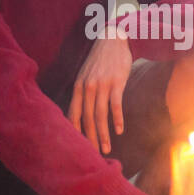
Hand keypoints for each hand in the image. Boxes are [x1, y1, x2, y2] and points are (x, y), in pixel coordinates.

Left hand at [68, 34, 131, 154]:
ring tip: (106, 149)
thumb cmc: (101, 60)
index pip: (73, 114)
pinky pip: (115, 105)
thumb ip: (82, 92)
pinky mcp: (116, 82)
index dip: (76, 132)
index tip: (79, 147)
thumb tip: (80, 113)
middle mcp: (87, 87)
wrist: (114, 39)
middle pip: (87, 119)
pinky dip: (117, 119)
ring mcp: (101, 85)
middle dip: (90, 139)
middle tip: (94, 155)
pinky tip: (119, 130)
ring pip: (100, 115)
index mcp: (78, 87)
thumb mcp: (86, 74)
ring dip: (103, 134)